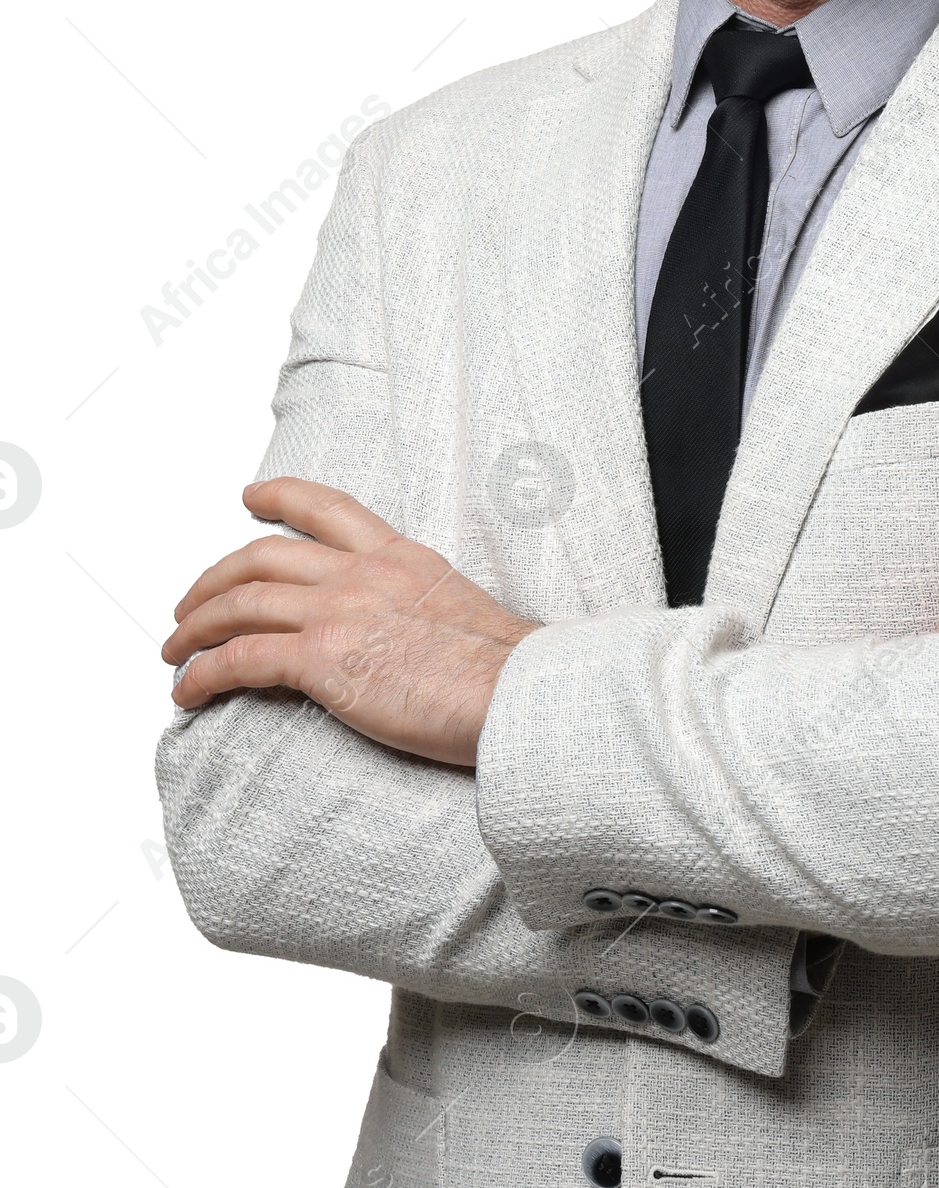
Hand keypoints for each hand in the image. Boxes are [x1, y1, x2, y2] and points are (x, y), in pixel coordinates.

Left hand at [161, 478, 537, 765]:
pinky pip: (238, 659)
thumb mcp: (460, 607)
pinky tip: (187, 690)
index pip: (328, 508)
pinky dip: (201, 673)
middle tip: (190, 604)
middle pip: (262, 556)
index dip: (280, 496)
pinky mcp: (321, 660)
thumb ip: (421, 604)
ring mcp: (338, 612)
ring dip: (194, 627)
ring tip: (174, 651)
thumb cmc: (504, 669)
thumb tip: (409, 631)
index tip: (251, 494)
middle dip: (213, 579)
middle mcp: (361, 573)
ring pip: (239, 603)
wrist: (515, 694)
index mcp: (399, 556)